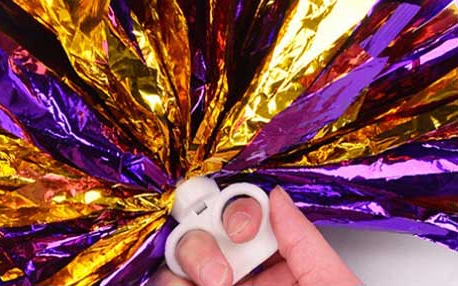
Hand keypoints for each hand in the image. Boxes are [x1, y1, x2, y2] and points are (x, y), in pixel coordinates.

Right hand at [149, 186, 360, 285]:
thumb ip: (304, 245)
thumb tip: (277, 198)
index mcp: (280, 275)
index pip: (242, 223)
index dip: (236, 213)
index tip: (245, 231)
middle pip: (198, 241)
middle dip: (200, 248)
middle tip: (221, 276)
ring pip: (171, 275)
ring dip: (181, 275)